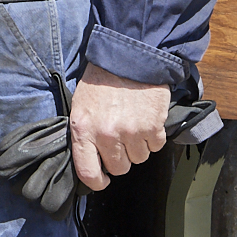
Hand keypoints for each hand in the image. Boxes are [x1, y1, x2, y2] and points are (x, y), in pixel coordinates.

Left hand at [68, 63, 169, 191]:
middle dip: (121, 156)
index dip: (97, 182)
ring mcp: (131, 131)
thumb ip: (84, 133)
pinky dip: (154, 136)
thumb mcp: (81, 104)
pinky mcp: (152, 126)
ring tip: (133, 124)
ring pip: (139, 158)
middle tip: (120, 138)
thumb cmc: (103, 78)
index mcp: (83, 128)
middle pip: (119, 168)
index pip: (87, 172)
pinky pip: (156, 146)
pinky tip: (146, 119)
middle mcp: (106, 134)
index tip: (103, 180)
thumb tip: (90, 159)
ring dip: (138, 146)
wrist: (129, 54)